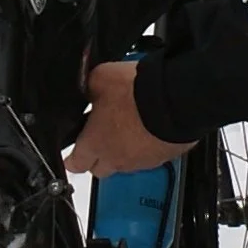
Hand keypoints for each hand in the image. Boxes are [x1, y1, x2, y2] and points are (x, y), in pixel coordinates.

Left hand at [65, 62, 194, 179]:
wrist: (175, 98)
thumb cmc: (137, 92)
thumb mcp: (100, 78)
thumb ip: (89, 88)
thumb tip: (89, 88)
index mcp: (94, 144)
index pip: (75, 164)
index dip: (72, 158)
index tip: (73, 154)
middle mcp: (116, 159)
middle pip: (100, 169)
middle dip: (98, 156)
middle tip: (101, 137)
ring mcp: (141, 162)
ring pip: (126, 164)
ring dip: (124, 151)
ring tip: (129, 128)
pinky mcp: (163, 158)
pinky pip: (150, 157)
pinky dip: (147, 147)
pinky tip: (149, 128)